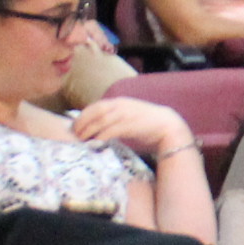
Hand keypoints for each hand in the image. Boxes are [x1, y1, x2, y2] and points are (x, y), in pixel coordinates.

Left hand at [70, 98, 193, 156]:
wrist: (169, 126)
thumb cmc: (148, 124)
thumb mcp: (129, 116)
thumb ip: (115, 118)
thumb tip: (99, 127)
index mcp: (120, 102)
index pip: (95, 106)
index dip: (83, 115)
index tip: (76, 126)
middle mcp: (121, 105)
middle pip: (94, 112)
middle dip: (82, 123)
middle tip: (75, 134)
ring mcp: (125, 114)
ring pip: (100, 121)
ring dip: (88, 131)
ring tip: (81, 140)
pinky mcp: (130, 125)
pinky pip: (110, 130)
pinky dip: (100, 136)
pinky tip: (95, 142)